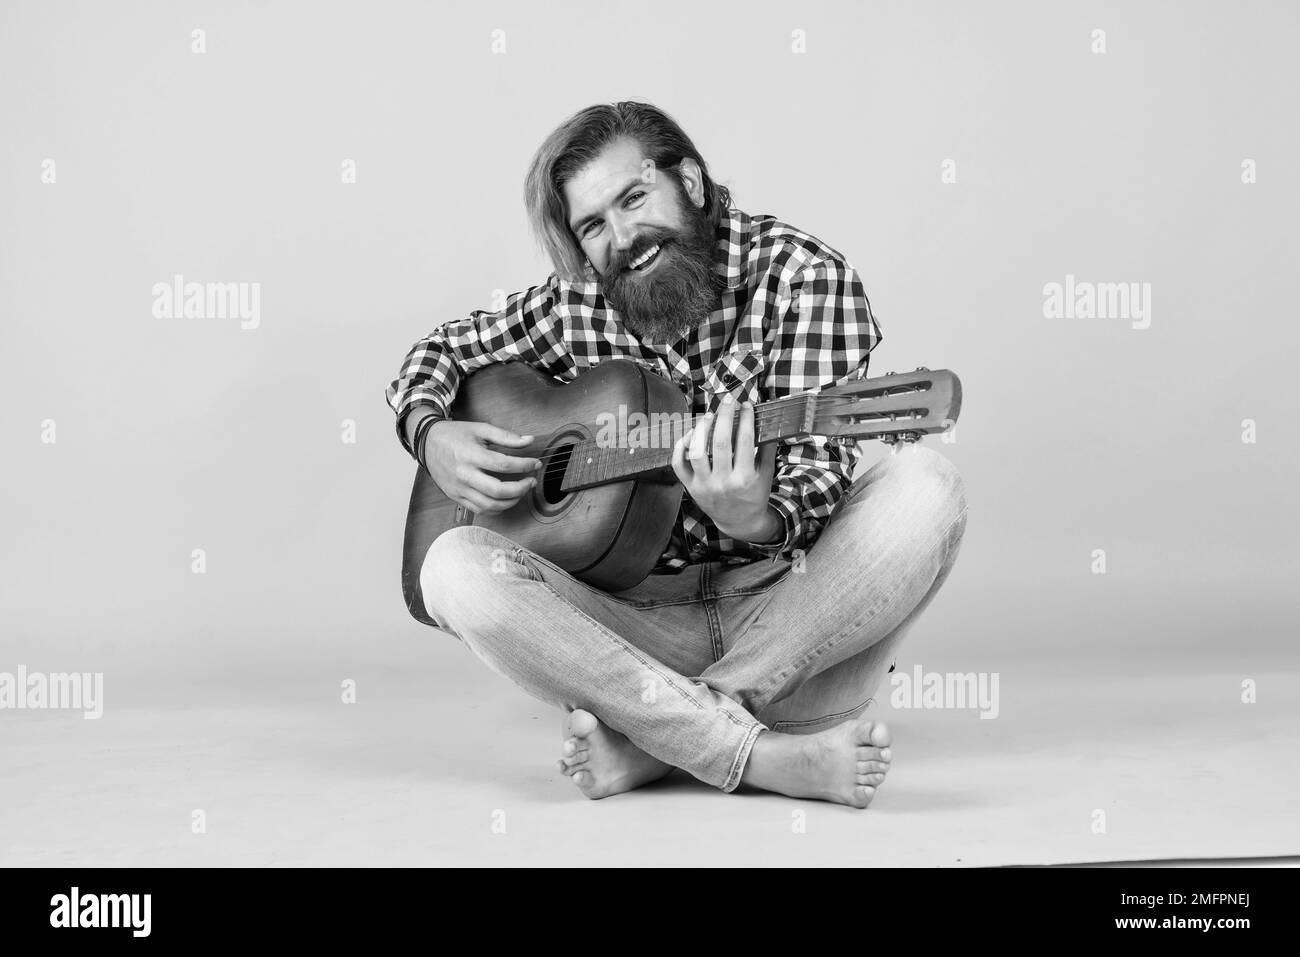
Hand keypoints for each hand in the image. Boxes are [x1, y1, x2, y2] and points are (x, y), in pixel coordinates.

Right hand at [421, 420, 541, 514]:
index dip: (524, 465)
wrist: (426, 443)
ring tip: (521, 491)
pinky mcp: (455, 497)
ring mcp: (459, 488)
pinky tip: (505, 500)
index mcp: (471, 455)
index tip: (535, 464)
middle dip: (521, 489)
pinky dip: (496, 509)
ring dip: (511, 502)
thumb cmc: (454, 435)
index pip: (504, 465)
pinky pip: (479, 509)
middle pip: (498, 490)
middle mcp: (464, 474)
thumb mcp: (480, 429)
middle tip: (531, 481)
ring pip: (490, 505)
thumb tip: (529, 440)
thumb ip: (506, 436)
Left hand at [671, 394, 779, 541]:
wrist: (739, 522)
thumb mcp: (766, 475)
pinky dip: (680, 447)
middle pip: (720, 442)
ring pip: (697, 452)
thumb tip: (768, 423)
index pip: (744, 441)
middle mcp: (723, 482)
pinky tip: (690, 435)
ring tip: (709, 416)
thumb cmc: (754, 495)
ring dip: (702, 429)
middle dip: (724, 416)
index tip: (746, 405)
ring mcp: (705, 485)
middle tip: (727, 401)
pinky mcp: (691, 487)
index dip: (745, 419)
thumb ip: (767, 450)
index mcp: (744, 478)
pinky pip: (679, 465)